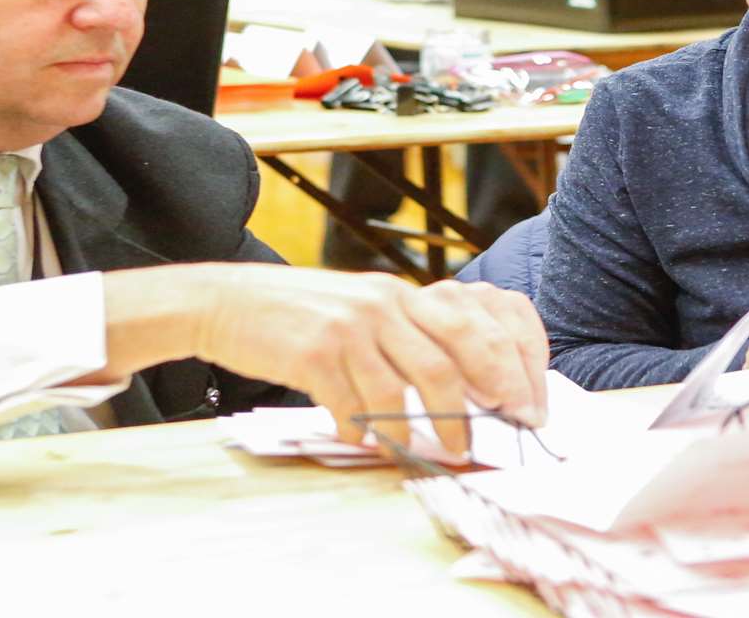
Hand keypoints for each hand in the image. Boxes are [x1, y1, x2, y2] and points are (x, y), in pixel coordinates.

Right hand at [193, 266, 547, 456]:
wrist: (226, 301)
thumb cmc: (299, 314)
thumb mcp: (359, 310)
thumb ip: (404, 338)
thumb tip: (461, 390)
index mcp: (398, 295)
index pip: (473, 326)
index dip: (506, 369)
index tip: (522, 405)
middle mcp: (380, 304)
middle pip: (447, 362)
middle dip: (473, 410)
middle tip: (479, 442)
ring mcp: (347, 329)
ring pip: (403, 390)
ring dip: (420, 431)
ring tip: (429, 453)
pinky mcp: (313, 354)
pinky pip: (352, 406)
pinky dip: (362, 430)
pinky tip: (361, 437)